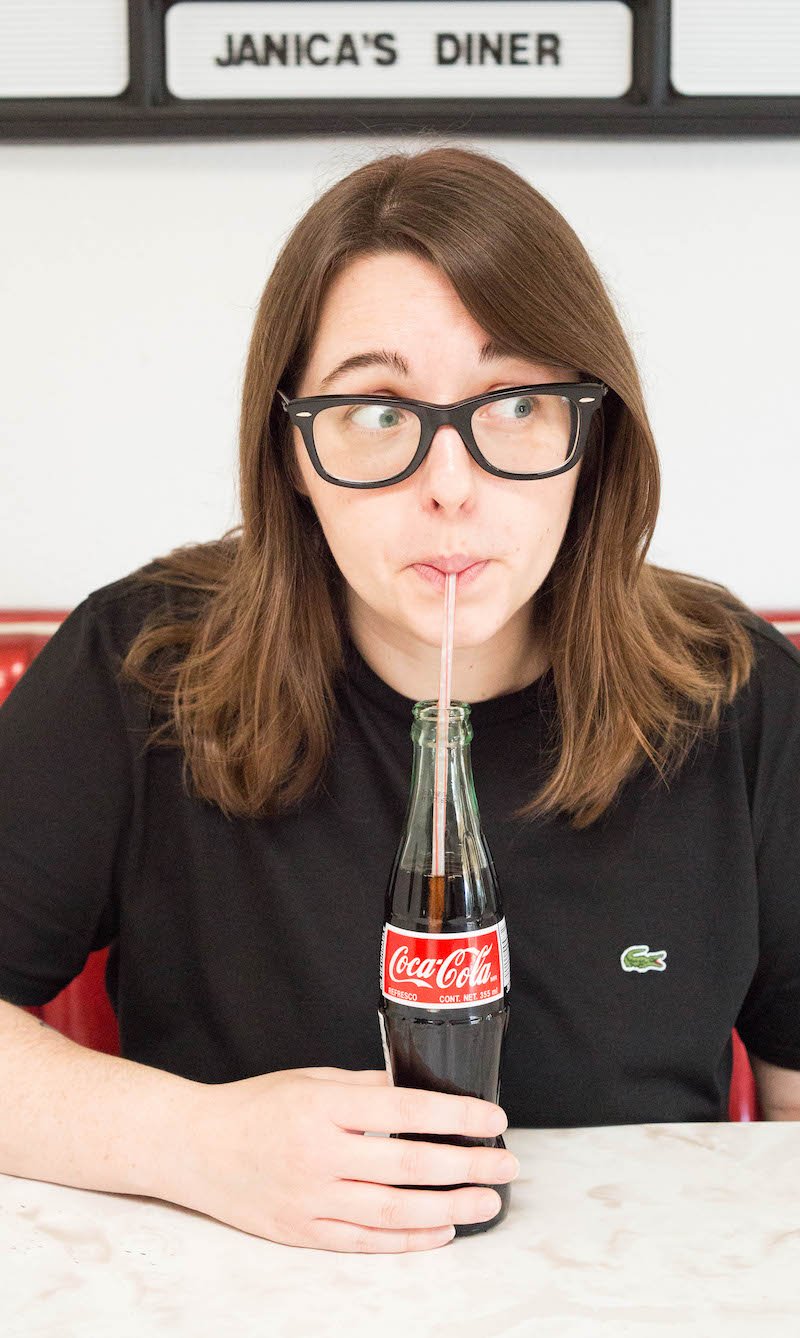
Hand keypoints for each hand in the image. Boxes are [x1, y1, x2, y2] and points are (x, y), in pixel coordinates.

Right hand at [172, 1066, 516, 1252]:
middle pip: (408, 1166)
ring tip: (487, 1202)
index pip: (405, 1110)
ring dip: (450, 1207)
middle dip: (467, 1166)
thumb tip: (421, 1092)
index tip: (494, 1118)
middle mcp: (319, 1154)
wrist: (195, 1147)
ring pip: (394, 1211)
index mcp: (323, 1106)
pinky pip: (366, 1241)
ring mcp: (310, 1198)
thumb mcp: (311, 1079)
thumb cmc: (255, 1106)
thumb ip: (365, 1087)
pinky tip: (442, 1229)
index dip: (456, 1117)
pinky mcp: (302, 1232)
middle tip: (506, 1165)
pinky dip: (409, 1239)